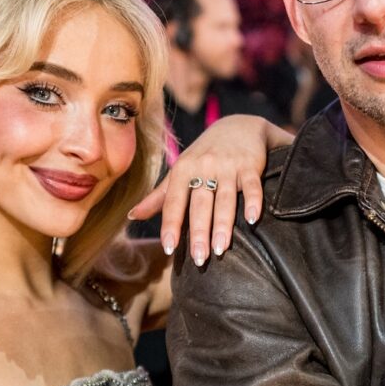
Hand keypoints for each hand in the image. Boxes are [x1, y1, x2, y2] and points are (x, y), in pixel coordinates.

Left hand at [128, 115, 289, 265]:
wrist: (238, 126)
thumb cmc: (203, 154)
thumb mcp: (180, 171)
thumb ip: (159, 196)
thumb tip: (132, 216)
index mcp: (183, 171)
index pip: (174, 202)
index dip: (171, 225)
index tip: (169, 247)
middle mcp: (203, 167)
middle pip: (200, 205)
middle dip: (199, 232)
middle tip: (199, 259)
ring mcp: (227, 166)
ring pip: (224, 199)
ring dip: (223, 224)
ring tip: (220, 249)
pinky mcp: (250, 165)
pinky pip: (251, 186)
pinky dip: (253, 201)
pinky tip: (252, 219)